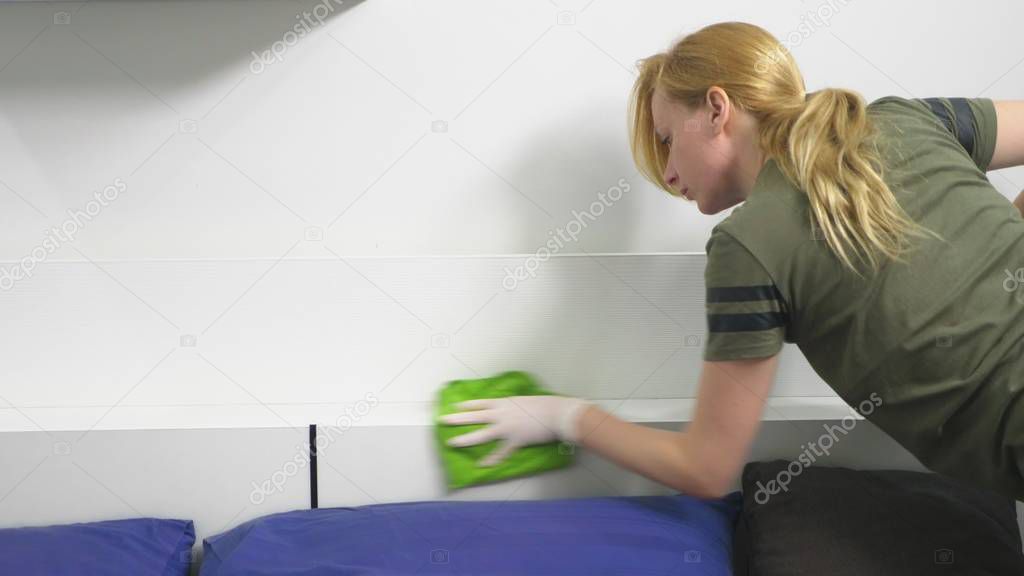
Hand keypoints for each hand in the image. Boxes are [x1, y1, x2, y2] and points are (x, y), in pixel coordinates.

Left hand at [438, 395, 590, 466]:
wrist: (556, 414)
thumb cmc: (544, 405)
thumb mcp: (524, 401)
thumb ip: (513, 406)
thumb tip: (510, 409)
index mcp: (503, 403)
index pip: (480, 403)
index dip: (466, 405)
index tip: (455, 406)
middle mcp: (501, 415)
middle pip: (474, 416)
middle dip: (456, 418)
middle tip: (442, 420)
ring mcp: (506, 429)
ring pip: (481, 435)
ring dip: (465, 439)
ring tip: (452, 442)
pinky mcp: (515, 441)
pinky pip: (500, 453)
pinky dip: (491, 460)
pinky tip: (481, 465)